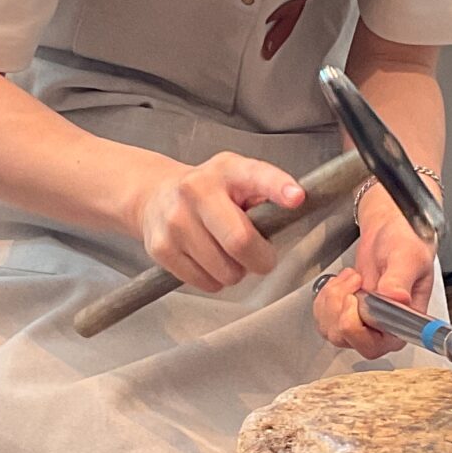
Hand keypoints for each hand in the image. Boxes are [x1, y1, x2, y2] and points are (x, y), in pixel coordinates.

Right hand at [133, 151, 306, 294]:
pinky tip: (207, 260)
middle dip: (260, 259)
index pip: (256, 175)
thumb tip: (292, 210)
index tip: (296, 198)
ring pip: (225, 270)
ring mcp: (175, 221)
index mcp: (226, 170)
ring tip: (227, 254)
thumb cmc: (208, 192)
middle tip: (261, 257)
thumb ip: (264, 193)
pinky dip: (214, 280)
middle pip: (240, 241)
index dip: (278, 187)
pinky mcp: (161, 248)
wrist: (155, 197)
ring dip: (235, 272)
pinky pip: (205, 282)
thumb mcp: (238, 179)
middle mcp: (196, 191)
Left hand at [312, 190, 438, 360]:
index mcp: (403, 324)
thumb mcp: (407, 257)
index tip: (355, 299)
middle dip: (340, 308)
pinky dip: (325, 297)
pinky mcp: (345, 316)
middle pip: (347, 340)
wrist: (389, 231)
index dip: (356, 328)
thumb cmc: (405, 244)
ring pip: (331, 329)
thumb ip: (399, 279)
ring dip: (333, 299)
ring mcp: (362, 324)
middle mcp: (382, 330)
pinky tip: (342, 282)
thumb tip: (396, 299)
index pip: (374, 346)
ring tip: (352, 277)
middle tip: (354, 280)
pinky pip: (323, 318)